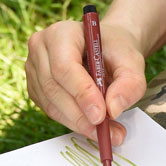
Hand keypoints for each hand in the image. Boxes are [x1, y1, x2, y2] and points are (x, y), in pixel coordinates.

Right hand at [26, 18, 146, 143]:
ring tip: (108, 133)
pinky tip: (93, 126)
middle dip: (81, 114)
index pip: (64, 66)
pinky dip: (73, 122)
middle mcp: (41, 48)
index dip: (81, 93)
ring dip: (79, 123)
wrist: (106, 48)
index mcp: (61, 33)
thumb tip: (113, 110)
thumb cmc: (116, 50)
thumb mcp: (132, 62)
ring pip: (51, 104)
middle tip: (107, 131)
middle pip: (54, 88)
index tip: (101, 115)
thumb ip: (129, 83)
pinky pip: (51, 111)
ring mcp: (33, 69)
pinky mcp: (35, 88)